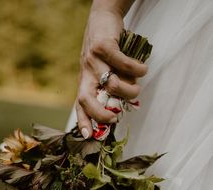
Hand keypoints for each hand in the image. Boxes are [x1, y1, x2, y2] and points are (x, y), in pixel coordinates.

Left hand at [76, 9, 147, 138]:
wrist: (103, 19)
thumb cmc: (106, 52)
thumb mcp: (103, 71)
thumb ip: (110, 89)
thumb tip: (122, 108)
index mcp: (85, 82)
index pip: (80, 105)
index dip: (83, 121)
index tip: (89, 136)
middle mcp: (86, 73)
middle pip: (87, 99)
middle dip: (101, 113)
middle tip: (115, 117)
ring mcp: (93, 60)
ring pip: (112, 83)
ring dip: (129, 90)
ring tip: (137, 88)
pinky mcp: (103, 46)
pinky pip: (123, 63)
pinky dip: (137, 69)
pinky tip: (143, 69)